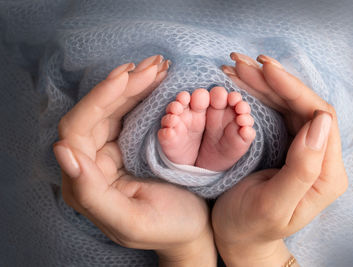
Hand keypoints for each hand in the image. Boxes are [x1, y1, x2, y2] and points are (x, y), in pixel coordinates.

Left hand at [53, 56, 215, 266]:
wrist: (192, 229)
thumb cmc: (167, 227)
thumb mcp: (130, 220)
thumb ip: (91, 193)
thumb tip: (62, 149)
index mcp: (84, 183)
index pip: (77, 130)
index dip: (98, 100)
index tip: (125, 77)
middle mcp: (91, 163)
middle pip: (97, 112)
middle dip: (123, 85)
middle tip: (153, 66)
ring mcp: (109, 152)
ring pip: (114, 108)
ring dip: (134, 84)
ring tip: (158, 66)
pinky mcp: (127, 145)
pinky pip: (129, 113)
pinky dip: (142, 93)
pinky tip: (155, 79)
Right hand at [212, 53, 347, 265]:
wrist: (238, 238)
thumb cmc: (250, 226)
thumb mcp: (274, 204)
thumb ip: (303, 168)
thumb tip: (322, 122)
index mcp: (325, 173)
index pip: (319, 117)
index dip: (293, 89)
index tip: (265, 70)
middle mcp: (319, 158)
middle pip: (303, 105)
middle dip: (273, 80)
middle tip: (243, 62)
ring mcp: (303, 150)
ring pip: (288, 105)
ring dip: (263, 83)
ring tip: (237, 67)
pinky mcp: (286, 147)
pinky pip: (276, 113)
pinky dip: (258, 94)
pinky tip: (242, 83)